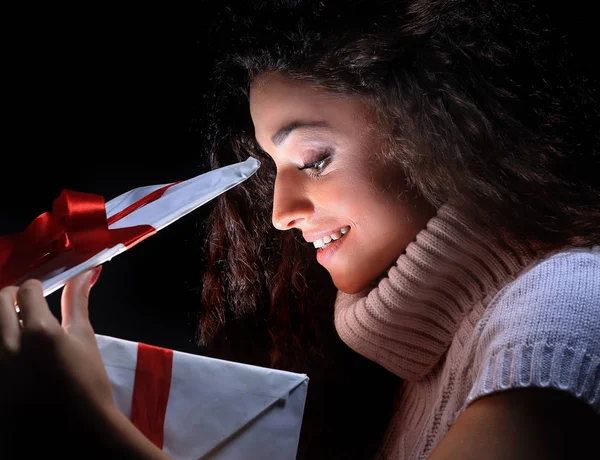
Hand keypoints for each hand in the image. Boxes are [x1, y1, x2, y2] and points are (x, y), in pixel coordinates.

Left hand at [0, 267, 112, 432]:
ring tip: (15, 329)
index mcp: (39, 331)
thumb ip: (77, 303)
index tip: (39, 292)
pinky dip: (2, 344)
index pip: (26, 290)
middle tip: (23, 304)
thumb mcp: (84, 340)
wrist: (75, 430)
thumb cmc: (87, 383)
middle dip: (11, 297)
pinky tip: (14, 354)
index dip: (34, 287)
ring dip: (2, 320)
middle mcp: (9, 346)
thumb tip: (85, 273)